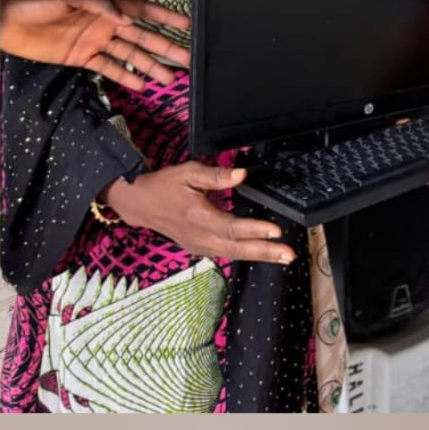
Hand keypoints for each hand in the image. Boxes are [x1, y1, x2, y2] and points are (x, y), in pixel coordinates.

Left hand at [0, 0, 189, 84]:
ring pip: (128, 54)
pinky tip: (142, 84)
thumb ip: (96, 1)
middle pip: (140, 35)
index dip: (163, 16)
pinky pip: (107, 67)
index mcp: (102, 1)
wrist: (6, 18)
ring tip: (172, 79)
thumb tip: (125, 17)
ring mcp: (93, 40)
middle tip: (189, 58)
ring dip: (149, 65)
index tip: (187, 23)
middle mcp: (102, 21)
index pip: (139, 9)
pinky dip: (124, 76)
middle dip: (164, 46)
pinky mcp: (80, 56)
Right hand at [113, 162, 295, 265]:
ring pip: (234, 255)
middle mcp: (201, 237)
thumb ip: (216, 176)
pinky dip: (244, 254)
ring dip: (259, 256)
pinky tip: (259, 253)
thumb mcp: (187, 173)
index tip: (276, 230)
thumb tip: (241, 175)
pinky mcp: (199, 248)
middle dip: (266, 252)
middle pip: (238, 249)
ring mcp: (200, 246)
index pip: (232, 228)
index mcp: (198, 217)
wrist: (140, 203)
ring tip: (281, 256)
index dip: (255, 230)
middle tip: (288, 254)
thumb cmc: (163, 186)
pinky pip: (226, 254)